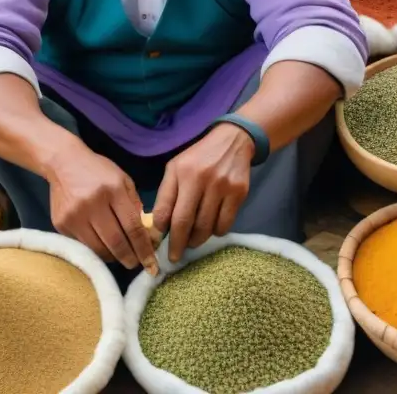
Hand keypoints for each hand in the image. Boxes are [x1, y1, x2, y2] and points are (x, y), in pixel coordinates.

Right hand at [46, 149, 158, 274]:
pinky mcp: (61, 224)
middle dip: (129, 258)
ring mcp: (74, 215)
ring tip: (120, 256)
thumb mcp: (123, 180)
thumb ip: (134, 205)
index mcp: (113, 190)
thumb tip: (145, 235)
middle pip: (115, 242)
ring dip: (113, 257)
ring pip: (98, 249)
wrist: (63, 163)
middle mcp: (92, 203)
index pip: (132, 226)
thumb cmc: (98, 171)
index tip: (151, 263)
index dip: (144, 248)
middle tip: (136, 264)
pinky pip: (83, 245)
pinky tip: (102, 246)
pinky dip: (96, 249)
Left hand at [153, 124, 252, 261]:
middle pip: (185, 223)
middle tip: (174, 256)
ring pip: (206, 228)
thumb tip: (159, 226)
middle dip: (177, 244)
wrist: (232, 142)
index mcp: (181, 172)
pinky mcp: (239, 194)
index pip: (165, 211)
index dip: (160, 232)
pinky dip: (215, 232)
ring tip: (192, 241)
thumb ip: (166, 194)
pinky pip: (224, 225)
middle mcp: (201, 179)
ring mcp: (222, 187)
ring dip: (196, 240)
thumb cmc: (198, 158)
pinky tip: (211, 228)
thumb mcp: (175, 168)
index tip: (157, 245)